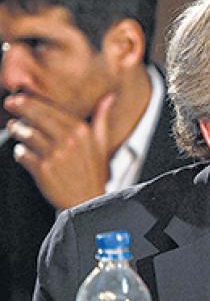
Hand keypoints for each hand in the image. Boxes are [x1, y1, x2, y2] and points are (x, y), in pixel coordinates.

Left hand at [5, 92, 113, 208]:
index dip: (32, 101)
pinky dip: (19, 153)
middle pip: (36, 115)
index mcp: (82, 131)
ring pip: (25, 133)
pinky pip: (21, 153)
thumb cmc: (92, 173)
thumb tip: (108, 97)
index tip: (20, 97)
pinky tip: (24, 154)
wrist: (88, 203)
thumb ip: (102, 119)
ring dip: (17, 130)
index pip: (51, 109)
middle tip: (9, 103)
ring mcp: (55, 154)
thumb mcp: (101, 144)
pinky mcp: (43, 169)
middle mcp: (69, 140)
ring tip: (15, 129)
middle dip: (19, 107)